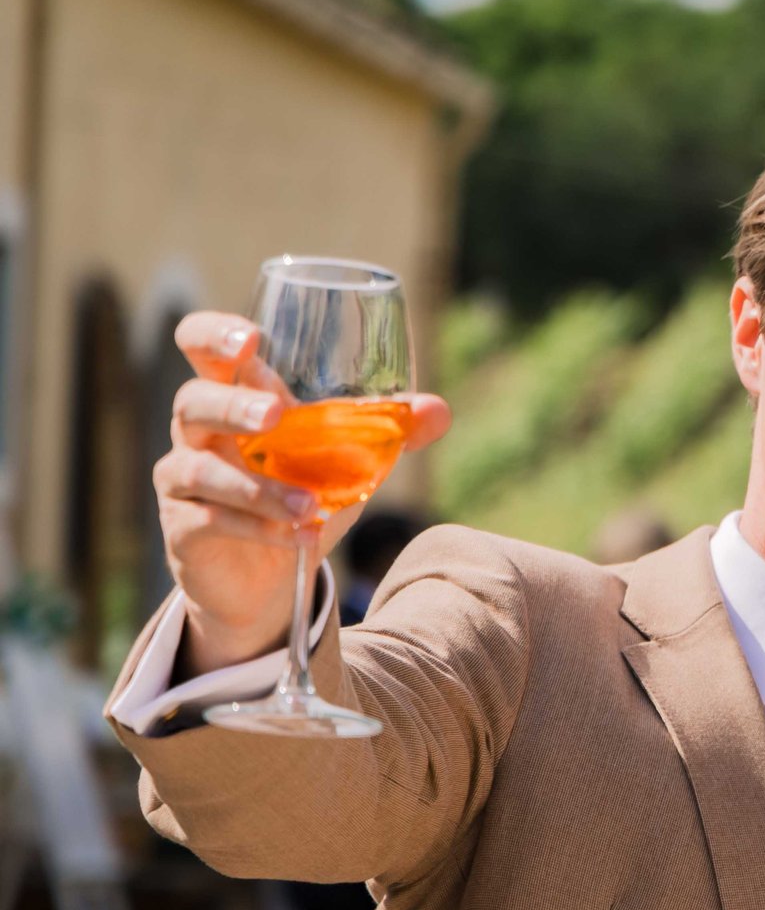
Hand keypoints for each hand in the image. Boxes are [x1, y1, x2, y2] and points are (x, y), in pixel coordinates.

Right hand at [155, 310, 450, 671]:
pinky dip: (259, 527)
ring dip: (259, 487)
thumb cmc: (301, 494)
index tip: (249, 339)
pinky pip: (209, 520)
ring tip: (311, 506)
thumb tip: (438, 410)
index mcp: (234, 396)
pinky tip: (300, 536)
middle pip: (192, 401)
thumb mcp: (347, 461)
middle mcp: (197, 431)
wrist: (269, 575)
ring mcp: (182, 479)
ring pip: (199, 469)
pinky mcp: (181, 526)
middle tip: (275, 415)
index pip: (201, 346)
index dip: (213, 334)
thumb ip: (388, 431)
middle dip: (233, 405)